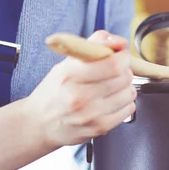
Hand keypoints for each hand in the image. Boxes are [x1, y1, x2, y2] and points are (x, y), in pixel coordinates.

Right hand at [26, 30, 136, 149]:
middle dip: (124, 69)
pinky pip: (129, 109)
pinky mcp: (100, 128)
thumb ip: (92, 46)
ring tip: (110, 87)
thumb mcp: (66, 63)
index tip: (119, 54)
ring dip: (125, 87)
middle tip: (114, 71)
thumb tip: (118, 41)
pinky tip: (110, 101)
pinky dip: (124, 102)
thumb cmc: (54, 91)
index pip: (113, 64)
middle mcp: (80, 96)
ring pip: (129, 92)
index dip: (122, 56)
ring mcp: (91, 114)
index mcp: (71, 75)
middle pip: (124, 77)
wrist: (39, 124)